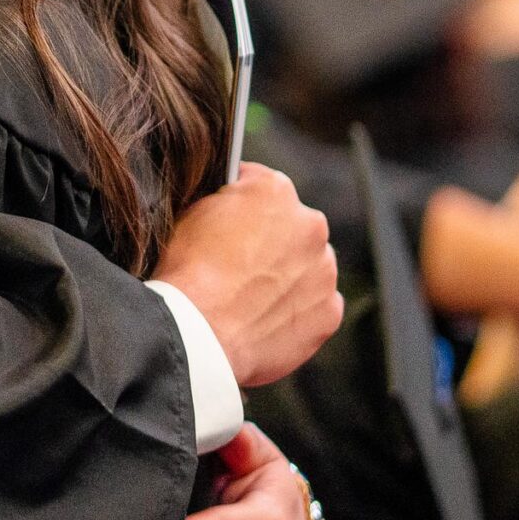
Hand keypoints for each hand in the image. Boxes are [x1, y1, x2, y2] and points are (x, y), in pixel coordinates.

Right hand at [154, 163, 340, 388]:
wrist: (199, 332)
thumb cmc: (189, 273)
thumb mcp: (192, 212)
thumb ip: (226, 201)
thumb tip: (232, 206)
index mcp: (275, 190)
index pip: (259, 187)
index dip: (240, 206)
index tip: (230, 224)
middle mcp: (310, 224)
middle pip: (292, 227)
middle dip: (271, 242)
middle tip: (240, 266)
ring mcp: (324, 270)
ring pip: (308, 267)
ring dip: (288, 276)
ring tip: (252, 298)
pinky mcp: (328, 312)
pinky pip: (314, 306)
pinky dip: (295, 312)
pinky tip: (264, 319)